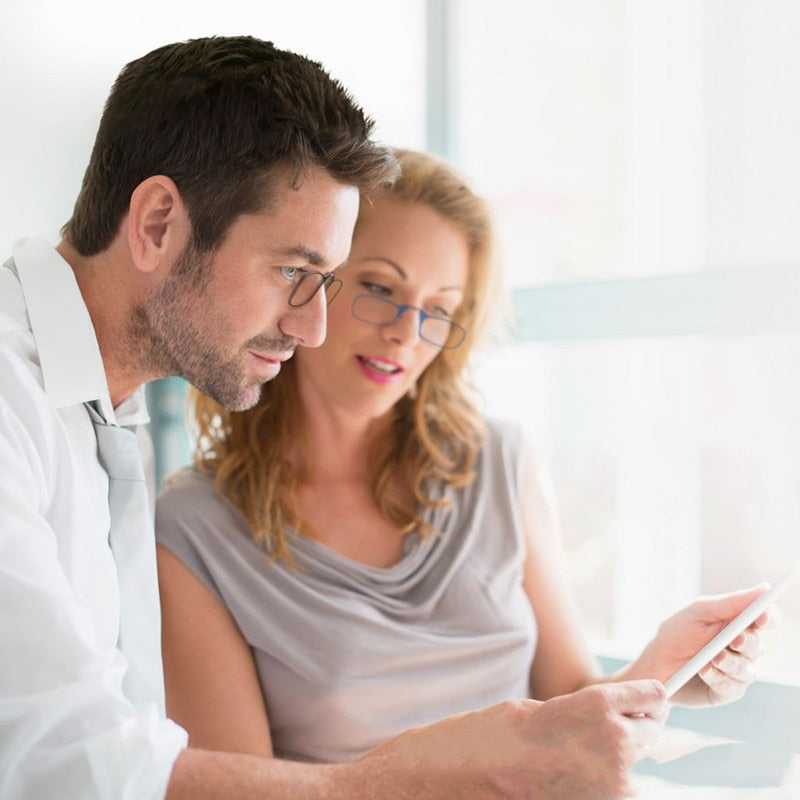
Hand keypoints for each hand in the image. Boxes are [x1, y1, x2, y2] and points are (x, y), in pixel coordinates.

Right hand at [357, 680, 667, 798]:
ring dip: (613, 761)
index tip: (641, 697)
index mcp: (595, 710)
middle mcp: (613, 750)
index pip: (650, 697)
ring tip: (565, 759)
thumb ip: (582, 712)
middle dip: (630, 727)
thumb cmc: (483, 741)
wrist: (450, 783)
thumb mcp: (534, 710)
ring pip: (633, 767)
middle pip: (650, 732)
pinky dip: (597, 785)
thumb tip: (613, 717)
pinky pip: (613, 793)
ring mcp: (610, 791)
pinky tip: (560, 779)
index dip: (642, 696)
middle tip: (593, 731)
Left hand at [637, 585, 777, 706]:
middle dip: (747, 642)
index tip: (762, 616)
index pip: (764, 619)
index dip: (768, 617)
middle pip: (759, 646)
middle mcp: (742, 649)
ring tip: (713, 657)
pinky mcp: (727, 691)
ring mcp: (736, 671)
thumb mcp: (700, 612)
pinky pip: (732, 686)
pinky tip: (704, 670)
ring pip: (747, 669)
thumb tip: (764, 589)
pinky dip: (717, 677)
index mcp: (737, 624)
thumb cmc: (678, 633)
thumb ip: (731, 602)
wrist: (656, 663)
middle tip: (734, 640)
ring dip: (731, 663)